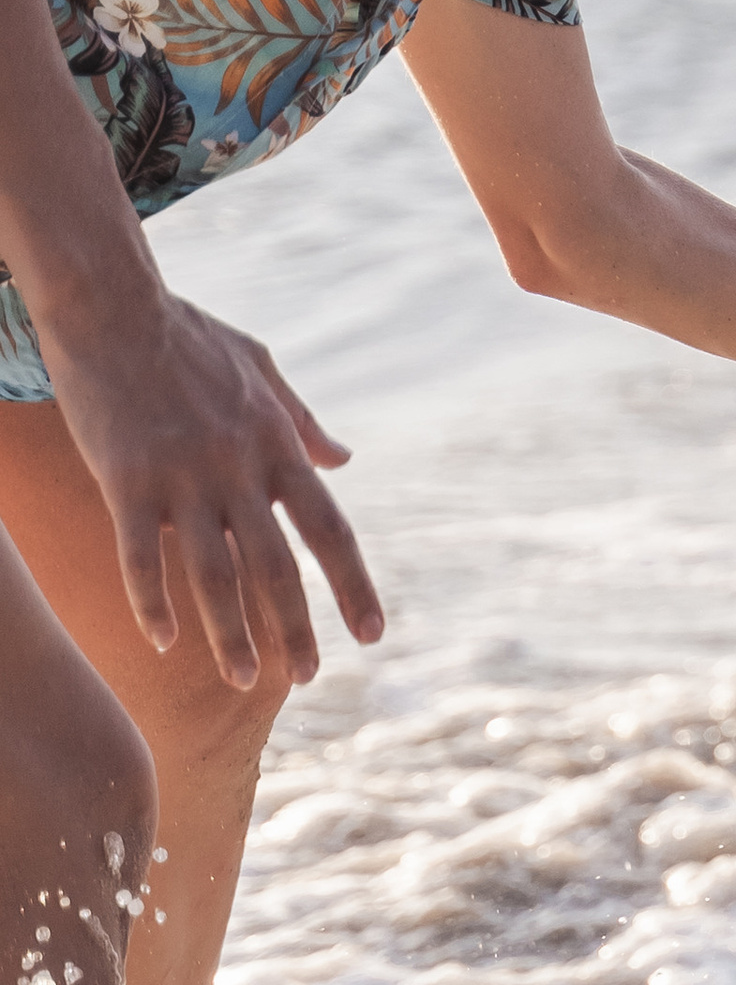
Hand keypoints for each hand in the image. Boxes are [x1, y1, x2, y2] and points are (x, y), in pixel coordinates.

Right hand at [41, 286, 382, 686]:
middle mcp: (239, 469)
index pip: (330, 531)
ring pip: (214, 574)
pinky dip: (152, 603)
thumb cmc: (188, 336)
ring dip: (232, 633)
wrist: (113, 305)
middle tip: (307, 679)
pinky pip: (139, 556)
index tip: (373, 633)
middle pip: (278, 567)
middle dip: (297, 628)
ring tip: (246, 679)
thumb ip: (303, 422)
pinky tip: (163, 642)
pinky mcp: (126, 479)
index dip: (354, 586)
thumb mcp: (262, 370)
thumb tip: (345, 460)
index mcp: (277, 446)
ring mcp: (182, 477)